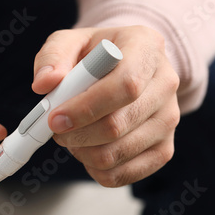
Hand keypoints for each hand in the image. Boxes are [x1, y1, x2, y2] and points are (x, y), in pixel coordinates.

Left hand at [32, 26, 179, 186]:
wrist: (124, 65)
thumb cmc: (95, 53)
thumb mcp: (70, 41)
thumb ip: (53, 57)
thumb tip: (44, 83)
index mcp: (145, 47)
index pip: (125, 85)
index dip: (86, 107)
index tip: (55, 118)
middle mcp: (165, 83)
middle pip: (119, 124)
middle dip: (76, 133)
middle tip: (55, 128)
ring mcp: (169, 118)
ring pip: (119, 152)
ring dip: (82, 152)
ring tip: (70, 136)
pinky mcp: (164, 148)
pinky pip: (126, 174)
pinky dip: (97, 169)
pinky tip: (86, 150)